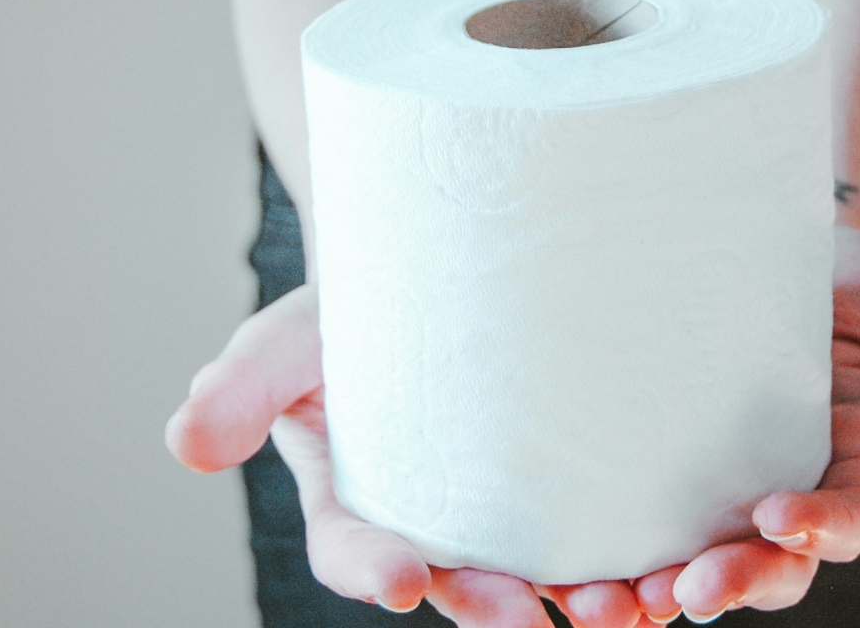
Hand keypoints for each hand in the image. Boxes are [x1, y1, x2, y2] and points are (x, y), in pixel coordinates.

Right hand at [165, 284, 653, 627]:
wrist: (431, 267)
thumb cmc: (345, 311)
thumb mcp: (282, 339)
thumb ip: (240, 387)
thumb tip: (185, 446)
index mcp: (355, 502)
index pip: (356, 550)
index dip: (374, 569)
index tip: (406, 579)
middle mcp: (433, 523)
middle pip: (462, 582)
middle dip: (492, 607)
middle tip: (528, 619)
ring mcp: (507, 511)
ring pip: (543, 574)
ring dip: (581, 600)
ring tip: (621, 608)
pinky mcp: (572, 482)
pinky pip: (605, 531)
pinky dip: (636, 557)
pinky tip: (674, 569)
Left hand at [626, 225, 859, 622]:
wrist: (771, 231)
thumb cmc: (856, 284)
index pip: (846, 518)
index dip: (816, 530)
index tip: (776, 518)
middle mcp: (793, 490)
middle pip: (768, 564)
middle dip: (729, 583)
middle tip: (680, 593)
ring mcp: (724, 483)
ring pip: (697, 558)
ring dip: (654, 592)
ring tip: (608, 604)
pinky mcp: (663, 466)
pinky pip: (637, 521)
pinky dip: (603, 554)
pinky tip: (558, 574)